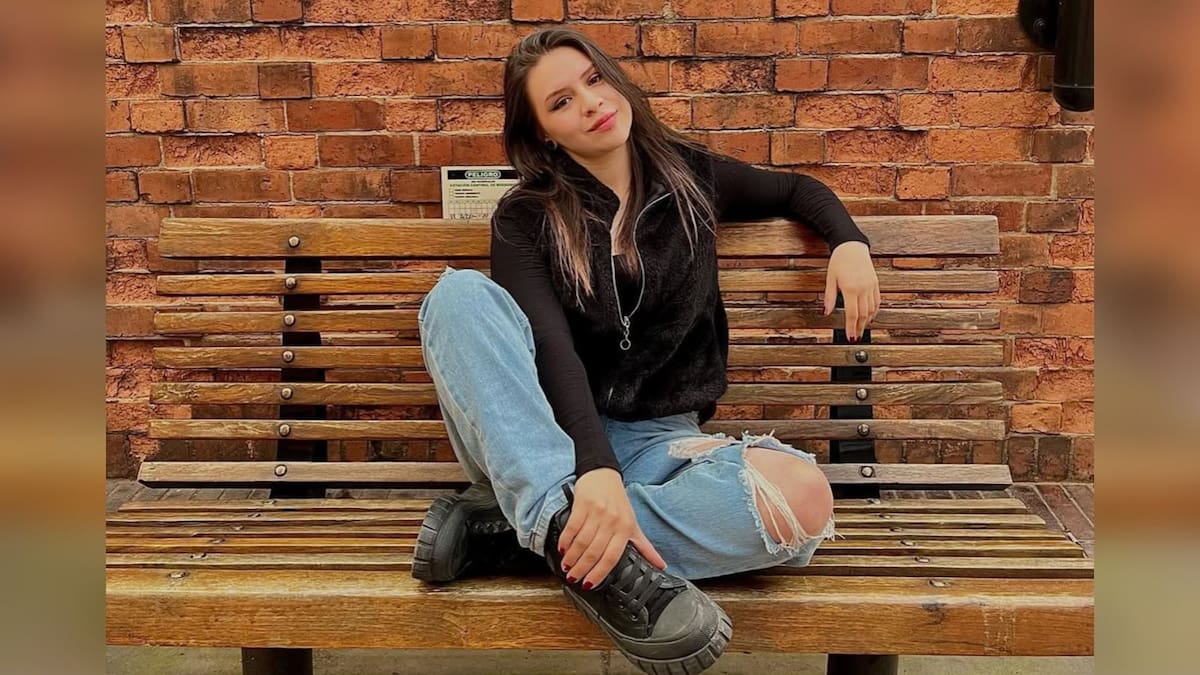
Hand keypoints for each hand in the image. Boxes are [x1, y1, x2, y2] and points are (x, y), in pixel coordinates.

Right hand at [558, 468, 666, 589]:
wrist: (603, 474)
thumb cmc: (618, 501)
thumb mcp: (633, 523)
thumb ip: (644, 546)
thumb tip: (660, 565)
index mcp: (626, 528)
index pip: (612, 557)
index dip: (599, 573)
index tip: (589, 584)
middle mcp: (612, 521)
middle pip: (595, 552)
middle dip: (582, 568)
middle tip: (574, 578)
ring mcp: (597, 512)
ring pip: (582, 542)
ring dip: (572, 558)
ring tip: (566, 567)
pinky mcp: (582, 504)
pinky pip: (572, 527)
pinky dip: (566, 541)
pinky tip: (562, 549)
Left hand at [824, 241, 879, 340]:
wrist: (852, 246)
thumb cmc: (839, 261)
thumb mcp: (830, 279)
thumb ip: (829, 297)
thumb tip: (826, 312)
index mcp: (850, 288)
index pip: (852, 313)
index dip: (851, 327)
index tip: (850, 336)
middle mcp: (863, 288)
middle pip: (863, 314)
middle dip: (859, 328)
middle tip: (856, 337)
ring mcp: (871, 286)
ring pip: (872, 309)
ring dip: (867, 321)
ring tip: (861, 329)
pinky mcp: (875, 283)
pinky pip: (877, 301)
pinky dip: (874, 311)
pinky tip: (870, 317)